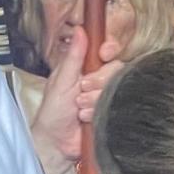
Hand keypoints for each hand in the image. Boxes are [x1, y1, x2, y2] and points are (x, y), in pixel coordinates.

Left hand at [31, 28, 122, 173]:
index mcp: (85, 66)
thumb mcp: (61, 81)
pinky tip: (87, 118)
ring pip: (118, 87)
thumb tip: (80, 29)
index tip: (104, 54)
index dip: (110, 48)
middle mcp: (99, 78)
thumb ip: (73, 56)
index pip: (107, 49)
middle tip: (81, 90)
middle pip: (116, 68)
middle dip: (98, 81)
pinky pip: (120, 105)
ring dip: (96, 99)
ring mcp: (107, 95)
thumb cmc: (53, 112)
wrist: (56, 143)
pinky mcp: (113, 111)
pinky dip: (100, 112)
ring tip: (80, 109)